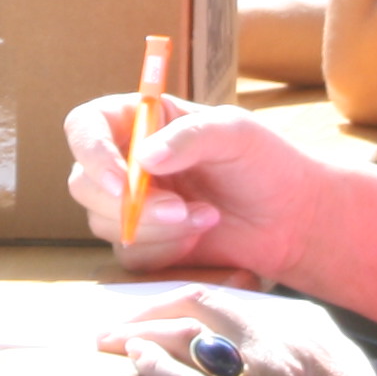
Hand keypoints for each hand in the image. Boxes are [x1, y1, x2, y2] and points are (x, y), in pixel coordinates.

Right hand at [63, 96, 328, 280]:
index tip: (122, 179)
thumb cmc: (266, 163)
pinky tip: (202, 234)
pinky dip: (166, 250)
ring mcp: (133, 205)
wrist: (292, 220)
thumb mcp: (235, 132)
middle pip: (84, 182)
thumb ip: (189, 137)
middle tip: (180, 209)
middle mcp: (126, 161)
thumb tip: (143, 158)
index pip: (85, 127)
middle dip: (128, 203)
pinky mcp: (146, 243)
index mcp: (140, 120)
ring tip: (207, 217)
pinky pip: (130, 255)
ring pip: (103, 223)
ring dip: (156, 228)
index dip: (91, 152)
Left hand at [107, 290, 376, 375]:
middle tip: (118, 327)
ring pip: (188, 336)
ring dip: (140, 335)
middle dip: (151, 310)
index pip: (228, 301)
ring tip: (109, 343)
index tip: (154, 316)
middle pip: (201, 304)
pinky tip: (134, 363)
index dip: (182, 305)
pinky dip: (154, 368)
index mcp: (303, 331)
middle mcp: (280, 346)